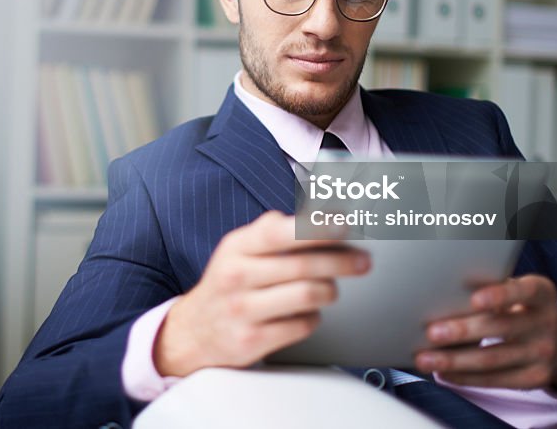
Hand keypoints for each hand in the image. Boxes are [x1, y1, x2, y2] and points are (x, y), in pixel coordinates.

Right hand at [153, 210, 370, 376]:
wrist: (193, 331)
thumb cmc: (228, 283)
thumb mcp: (238, 248)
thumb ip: (270, 230)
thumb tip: (315, 215)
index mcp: (237, 247)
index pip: (279, 232)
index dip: (315, 227)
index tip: (345, 223)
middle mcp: (237, 277)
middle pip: (302, 266)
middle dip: (341, 262)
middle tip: (363, 261)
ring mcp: (243, 310)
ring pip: (307, 296)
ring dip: (329, 290)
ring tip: (330, 288)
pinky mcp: (252, 340)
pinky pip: (301, 326)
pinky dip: (313, 318)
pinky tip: (306, 312)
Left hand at [414, 274, 556, 391]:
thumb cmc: (521, 306)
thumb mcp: (517, 290)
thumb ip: (491, 289)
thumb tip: (442, 295)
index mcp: (541, 292)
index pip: (522, 291)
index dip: (499, 295)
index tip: (474, 299)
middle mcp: (546, 323)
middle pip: (500, 328)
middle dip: (462, 331)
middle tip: (431, 333)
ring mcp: (544, 353)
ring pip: (492, 359)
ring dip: (454, 360)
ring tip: (425, 359)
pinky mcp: (536, 378)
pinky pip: (495, 380)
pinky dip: (465, 377)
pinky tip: (444, 373)